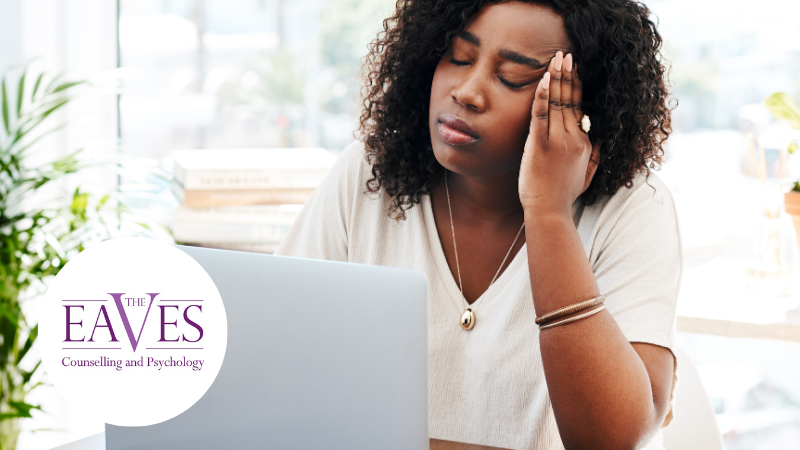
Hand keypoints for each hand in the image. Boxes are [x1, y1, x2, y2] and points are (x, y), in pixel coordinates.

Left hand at [518, 51, 599, 216]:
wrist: (549, 211)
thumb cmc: (563, 195)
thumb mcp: (588, 174)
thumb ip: (597, 154)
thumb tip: (602, 138)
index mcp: (585, 143)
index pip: (580, 108)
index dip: (577, 87)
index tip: (575, 70)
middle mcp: (574, 138)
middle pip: (571, 100)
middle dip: (569, 74)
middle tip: (567, 54)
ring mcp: (558, 141)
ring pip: (559, 102)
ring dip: (558, 77)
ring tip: (558, 57)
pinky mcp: (540, 144)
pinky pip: (542, 114)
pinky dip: (544, 94)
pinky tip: (545, 78)